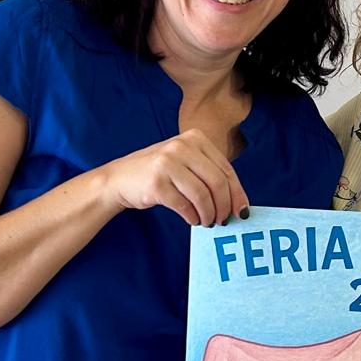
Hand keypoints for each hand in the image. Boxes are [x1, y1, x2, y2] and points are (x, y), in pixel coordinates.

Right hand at [102, 129, 248, 226]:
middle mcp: (181, 147)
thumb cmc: (160, 173)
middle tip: (224, 220)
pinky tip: (193, 220)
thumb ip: (209, 174)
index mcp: (194, 138)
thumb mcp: (185, 162)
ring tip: (207, 222)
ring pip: (202, 196)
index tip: (241, 211)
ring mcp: (167, 164)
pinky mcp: (156, 183)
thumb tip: (237, 202)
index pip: (226, 169)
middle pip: (217, 182)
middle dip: (224, 206)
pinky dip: (192, 217)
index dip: (237, 193)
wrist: (120, 178)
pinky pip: (184, 206)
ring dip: (208, 214)